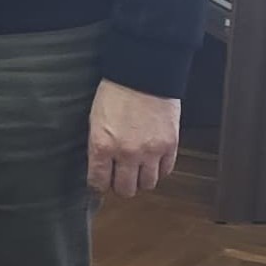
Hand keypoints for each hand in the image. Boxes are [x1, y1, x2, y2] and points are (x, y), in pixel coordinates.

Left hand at [87, 81, 179, 198]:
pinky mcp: (170, 145)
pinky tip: (153, 161)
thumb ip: (98, 147)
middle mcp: (126, 153)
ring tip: (138, 169)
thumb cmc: (116, 93)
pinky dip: (159, 169)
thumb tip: (100, 166)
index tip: (100, 183)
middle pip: (125, 189)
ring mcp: (151, 151)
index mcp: (102, 146)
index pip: (98, 182)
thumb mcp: (95, 120)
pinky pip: (165, 171)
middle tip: (120, 177)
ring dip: (141, 179)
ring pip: (148, 184)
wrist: (144, 75)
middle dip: (121, 186)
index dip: (98, 186)